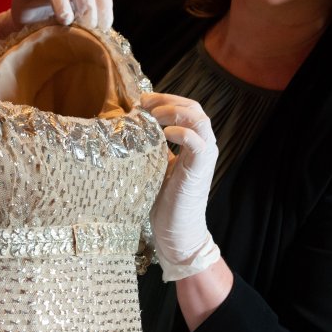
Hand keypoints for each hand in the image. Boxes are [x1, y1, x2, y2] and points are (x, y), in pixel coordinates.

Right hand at [0, 0, 113, 40]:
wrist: (26, 23)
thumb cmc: (55, 24)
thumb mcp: (76, 26)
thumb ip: (90, 28)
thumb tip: (106, 44)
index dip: (104, 8)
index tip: (102, 29)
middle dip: (87, 5)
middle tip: (86, 27)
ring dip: (64, 1)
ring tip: (65, 20)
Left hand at [140, 92, 221, 281]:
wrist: (176, 232)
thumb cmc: (163, 202)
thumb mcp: (154, 166)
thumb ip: (150, 146)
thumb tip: (127, 129)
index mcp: (193, 143)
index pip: (186, 108)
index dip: (165, 99)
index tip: (141, 102)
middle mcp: (203, 146)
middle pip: (194, 108)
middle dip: (168, 100)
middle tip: (144, 103)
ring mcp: (204, 157)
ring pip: (200, 120)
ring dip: (175, 112)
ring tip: (154, 116)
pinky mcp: (200, 170)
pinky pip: (197, 142)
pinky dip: (181, 133)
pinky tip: (163, 134)